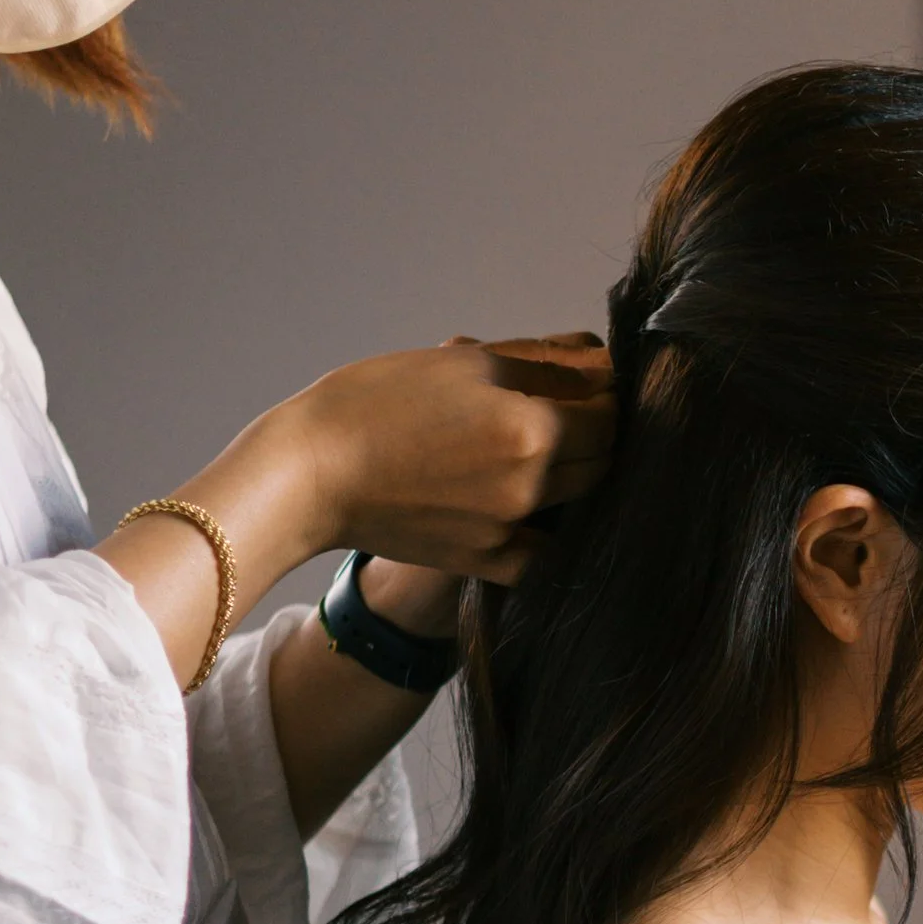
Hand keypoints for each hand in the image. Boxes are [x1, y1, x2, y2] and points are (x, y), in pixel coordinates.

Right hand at [296, 332, 614, 582]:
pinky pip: (544, 551)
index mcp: (534, 428)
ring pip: (577, 501)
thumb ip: (542, 362)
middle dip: (594, 432)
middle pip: (604, 459)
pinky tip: (521, 503)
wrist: (312, 473)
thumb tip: (599, 361)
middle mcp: (533, 484)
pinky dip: (545, 528)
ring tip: (532, 449)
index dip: (603, 392)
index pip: (610, 410)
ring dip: (572, 474)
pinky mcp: (489, 563)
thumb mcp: (464, 361)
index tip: (585, 382)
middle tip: (562, 410)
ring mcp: (513, 529)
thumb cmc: (376, 403)